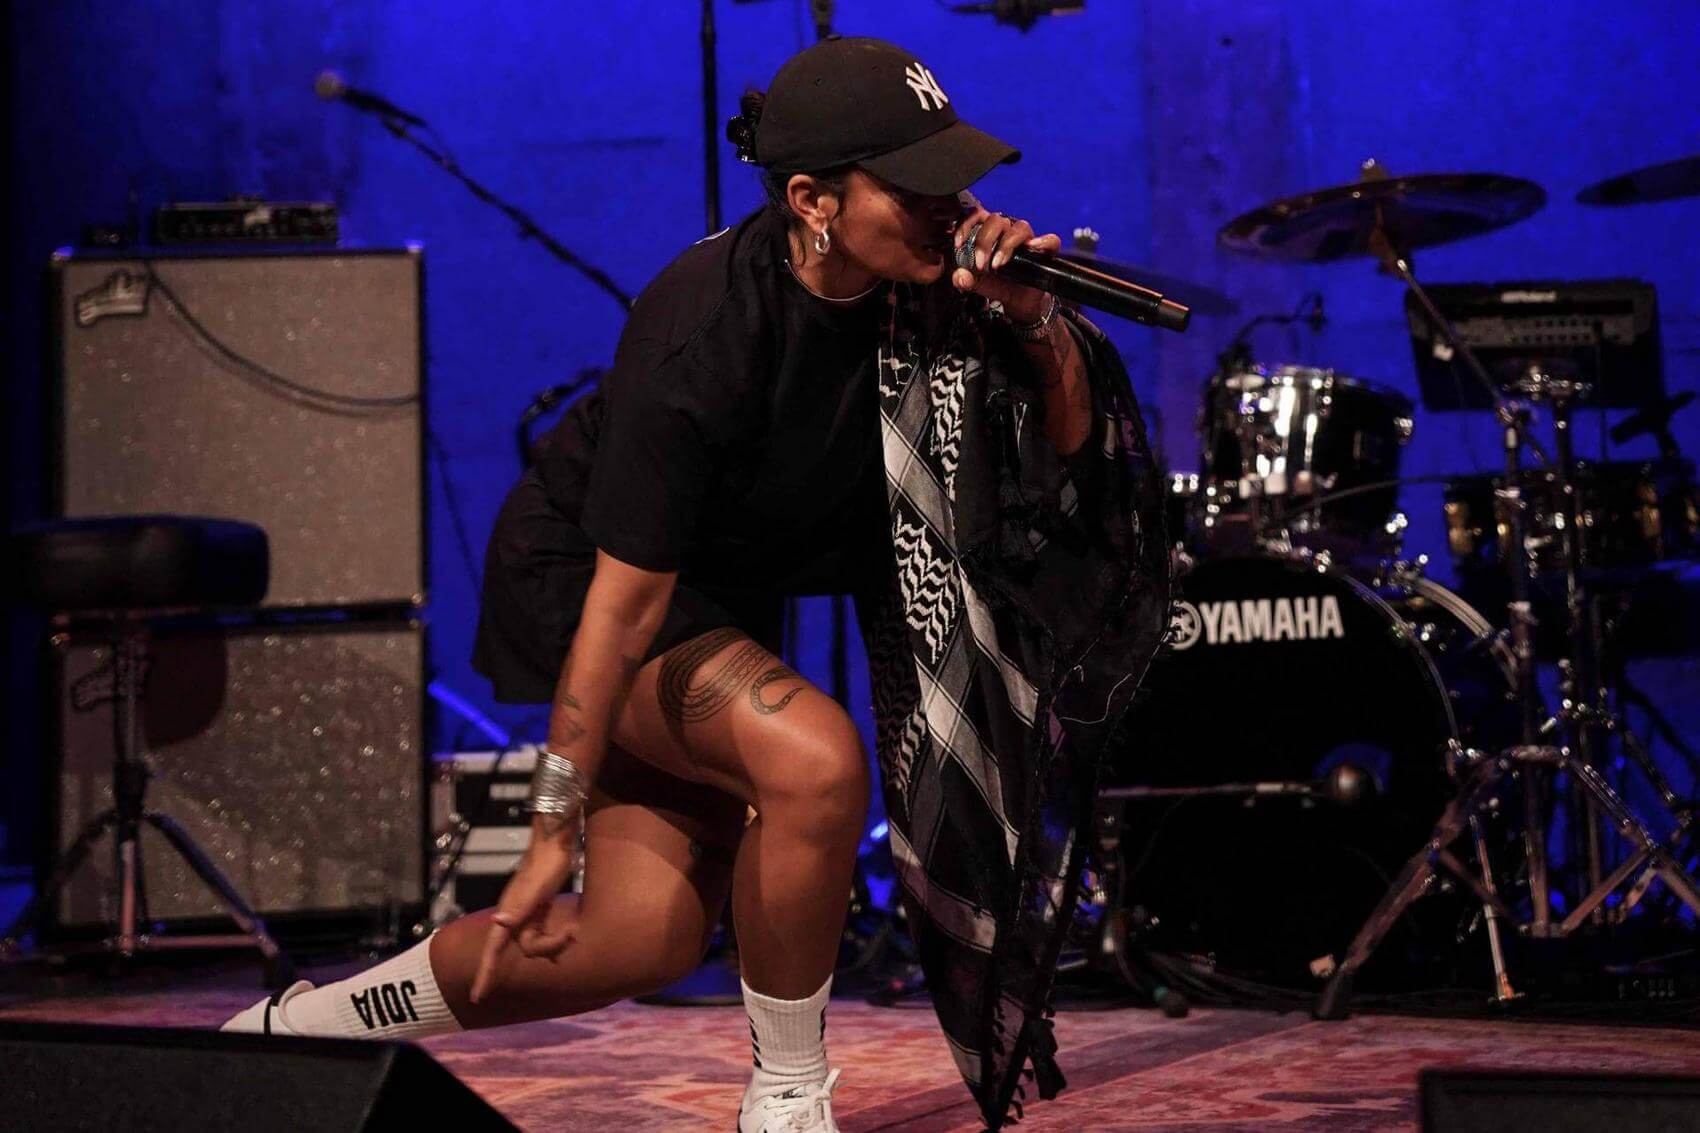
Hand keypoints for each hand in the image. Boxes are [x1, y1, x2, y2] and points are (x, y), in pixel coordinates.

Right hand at [468, 819, 579, 1003]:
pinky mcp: (538, 908)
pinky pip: (543, 932)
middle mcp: (513, 916)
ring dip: (556, 942)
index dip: (485, 974)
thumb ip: (518, 907)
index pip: (491, 950)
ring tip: (575, 931)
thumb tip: (498, 923)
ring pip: (537, 942)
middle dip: (548, 948)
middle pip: (526, 948)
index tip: (479, 996)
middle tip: (572, 935)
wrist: (555, 842)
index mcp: (508, 914)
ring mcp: (526, 912)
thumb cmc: (546, 865)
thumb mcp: (536, 888)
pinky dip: (556, 937)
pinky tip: (569, 935)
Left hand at [951, 202, 1062, 323]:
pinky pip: (1050, 240)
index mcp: (988, 232)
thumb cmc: (996, 284)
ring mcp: (1027, 239)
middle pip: (996, 220)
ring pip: (1020, 227)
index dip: (966, 224)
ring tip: (998, 265)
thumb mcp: (975, 283)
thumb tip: (960, 276)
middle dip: (984, 241)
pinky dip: (1043, 242)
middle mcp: (1007, 231)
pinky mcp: (1045, 251)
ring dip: (1007, 244)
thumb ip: (963, 279)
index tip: (959, 244)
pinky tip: (1032, 248)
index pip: (977, 214)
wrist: (1017, 301)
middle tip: (981, 264)